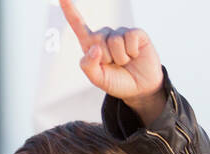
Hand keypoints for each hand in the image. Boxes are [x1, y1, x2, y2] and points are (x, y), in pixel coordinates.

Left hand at [59, 0, 164, 122]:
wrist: (139, 87)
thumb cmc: (116, 81)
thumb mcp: (97, 78)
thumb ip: (88, 66)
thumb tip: (95, 47)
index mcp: (90, 45)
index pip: (78, 25)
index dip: (70, 11)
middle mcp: (105, 36)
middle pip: (96, 39)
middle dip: (104, 57)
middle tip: (113, 65)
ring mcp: (121, 33)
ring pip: (114, 41)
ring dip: (119, 57)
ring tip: (124, 62)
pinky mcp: (137, 33)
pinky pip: (130, 37)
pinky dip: (131, 51)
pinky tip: (135, 55)